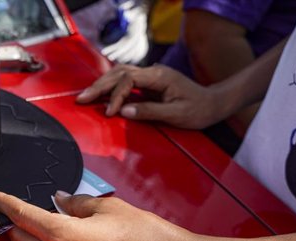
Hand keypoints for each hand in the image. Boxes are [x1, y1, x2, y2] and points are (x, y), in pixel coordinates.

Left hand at [0, 190, 210, 240]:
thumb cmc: (148, 236)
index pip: (22, 216)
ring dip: (34, 239)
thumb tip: (59, 200)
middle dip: (17, 223)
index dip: (4, 203)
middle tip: (21, 207)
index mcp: (65, 238)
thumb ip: (76, 203)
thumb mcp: (109, 208)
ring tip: (50, 222)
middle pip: (20, 240)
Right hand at [76, 64, 224, 128]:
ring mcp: (150, 76)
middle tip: (82, 98)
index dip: (115, 95)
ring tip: (86, 96)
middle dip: (99, 86)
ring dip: (102, 84)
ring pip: (120, 73)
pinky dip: (110, 86)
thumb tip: (124, 111)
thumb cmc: (198, 110)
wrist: (213, 104)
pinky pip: (124, 80)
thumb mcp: (176, 114)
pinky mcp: (148, 83)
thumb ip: (149, 111)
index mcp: (159, 76)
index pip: (128, 79)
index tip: (110, 112)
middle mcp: (153, 72)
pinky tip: (100, 94)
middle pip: (119, 72)